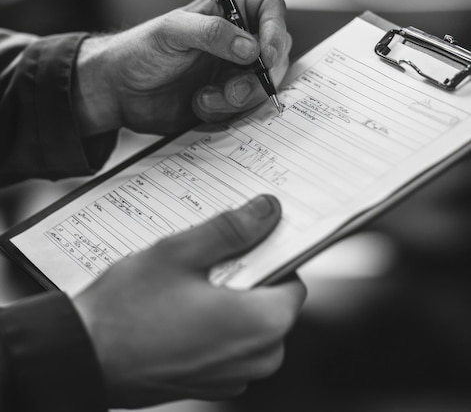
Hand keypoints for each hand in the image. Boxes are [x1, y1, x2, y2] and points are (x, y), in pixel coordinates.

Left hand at [73, 0, 290, 135]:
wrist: (120, 91)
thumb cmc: (139, 51)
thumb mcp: (171, 32)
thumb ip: (210, 33)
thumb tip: (249, 47)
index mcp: (228, 10)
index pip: (271, 9)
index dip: (276, 31)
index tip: (265, 57)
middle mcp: (238, 39)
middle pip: (277, 53)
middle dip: (258, 77)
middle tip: (232, 90)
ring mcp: (235, 70)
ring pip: (264, 85)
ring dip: (238, 98)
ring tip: (203, 98)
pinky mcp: (228, 98)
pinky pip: (246, 108)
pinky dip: (225, 112)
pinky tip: (198, 104)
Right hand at [73, 195, 305, 408]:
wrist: (84, 358)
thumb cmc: (129, 310)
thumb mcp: (182, 252)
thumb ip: (233, 229)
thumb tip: (268, 210)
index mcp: (262, 325)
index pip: (292, 278)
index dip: (271, 253)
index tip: (247, 238)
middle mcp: (258, 358)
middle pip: (271, 300)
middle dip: (246, 275)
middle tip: (207, 258)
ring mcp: (234, 378)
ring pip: (249, 322)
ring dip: (228, 298)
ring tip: (188, 282)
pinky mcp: (212, 385)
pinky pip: (229, 343)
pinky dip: (215, 322)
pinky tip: (180, 308)